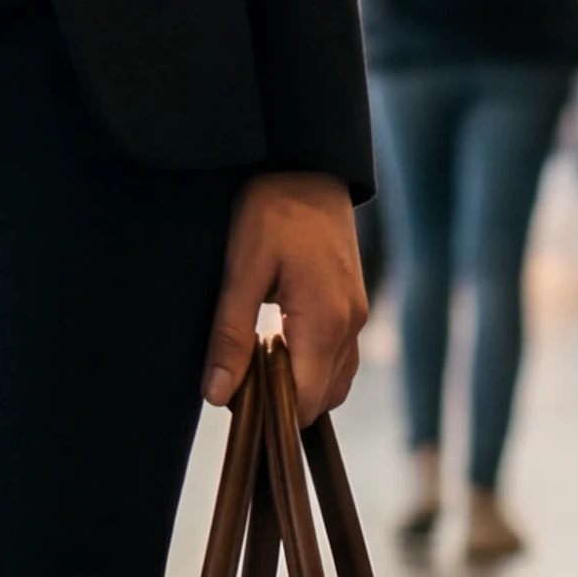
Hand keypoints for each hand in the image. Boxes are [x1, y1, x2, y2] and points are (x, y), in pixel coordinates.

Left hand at [206, 169, 366, 417]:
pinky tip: (278, 346)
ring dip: (301, 384)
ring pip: (336, 379)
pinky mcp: (353, 302)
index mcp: (326, 323)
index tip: (235, 402)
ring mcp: (357, 314)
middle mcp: (351, 325)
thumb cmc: (272, 208)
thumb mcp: (241, 270)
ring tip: (256, 364)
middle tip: (239, 381)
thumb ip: (230, 336)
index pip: (307, 402)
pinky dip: (313, 364)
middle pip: (325, 397)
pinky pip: (340, 355)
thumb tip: (219, 395)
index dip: (272, 413)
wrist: (306, 162)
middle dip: (284, 402)